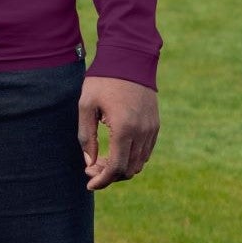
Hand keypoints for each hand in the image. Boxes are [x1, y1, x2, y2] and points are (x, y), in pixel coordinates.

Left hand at [78, 76, 158, 190]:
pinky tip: (115, 151)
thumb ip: (86, 137)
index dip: (102, 181)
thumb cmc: (103, 80)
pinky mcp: (155, 124)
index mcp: (124, 128)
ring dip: (121, 168)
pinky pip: (146, 151)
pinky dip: (131, 158)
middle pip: (129, 170)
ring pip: (139, 163)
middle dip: (109, 175)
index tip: (89, 184)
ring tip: (101, 160)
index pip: (116, 168)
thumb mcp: (86, 106)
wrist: (130, 58)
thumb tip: (89, 163)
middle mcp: (142, 132)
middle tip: (91, 169)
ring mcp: (151, 129)